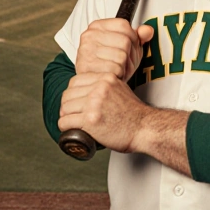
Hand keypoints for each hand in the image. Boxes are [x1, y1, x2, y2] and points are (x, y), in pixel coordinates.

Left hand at [59, 20, 155, 152]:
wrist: (144, 128)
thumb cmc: (133, 113)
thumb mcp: (120, 89)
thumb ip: (105, 86)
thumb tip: (88, 89)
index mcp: (105, 79)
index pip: (75, 81)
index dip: (72, 93)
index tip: (74, 103)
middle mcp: (99, 89)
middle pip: (67, 95)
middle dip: (66, 106)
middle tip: (71, 115)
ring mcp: (94, 104)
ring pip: (65, 108)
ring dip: (66, 117)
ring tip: (72, 123)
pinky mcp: (91, 120)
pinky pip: (65, 122)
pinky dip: (65, 128)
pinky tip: (72, 130)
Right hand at [72, 18, 155, 80]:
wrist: (96, 84)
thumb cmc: (110, 63)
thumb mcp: (126, 47)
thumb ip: (138, 37)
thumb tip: (147, 31)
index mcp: (97, 26)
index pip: (124, 25)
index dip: (133, 39)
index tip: (128, 48)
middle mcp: (89, 35)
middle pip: (125, 41)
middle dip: (130, 55)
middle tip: (124, 63)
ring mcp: (86, 50)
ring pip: (122, 55)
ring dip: (125, 66)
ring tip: (118, 69)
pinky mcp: (87, 66)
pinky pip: (115, 69)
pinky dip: (119, 75)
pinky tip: (114, 75)